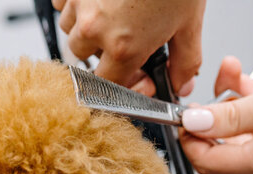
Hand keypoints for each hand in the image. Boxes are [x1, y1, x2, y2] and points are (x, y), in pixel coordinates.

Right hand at [52, 0, 205, 96]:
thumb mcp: (189, 24)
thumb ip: (185, 62)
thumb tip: (181, 84)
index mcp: (124, 46)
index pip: (105, 86)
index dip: (118, 82)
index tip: (127, 74)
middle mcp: (94, 27)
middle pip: (83, 58)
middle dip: (101, 53)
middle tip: (123, 36)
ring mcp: (78, 3)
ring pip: (70, 30)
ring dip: (87, 28)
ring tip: (112, 12)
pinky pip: (62, 3)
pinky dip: (77, 4)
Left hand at [179, 53, 252, 173]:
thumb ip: (228, 116)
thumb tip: (193, 122)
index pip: (206, 162)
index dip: (189, 139)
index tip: (185, 116)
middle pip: (219, 157)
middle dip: (210, 122)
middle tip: (213, 93)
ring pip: (238, 145)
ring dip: (231, 115)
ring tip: (237, 83)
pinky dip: (251, 117)